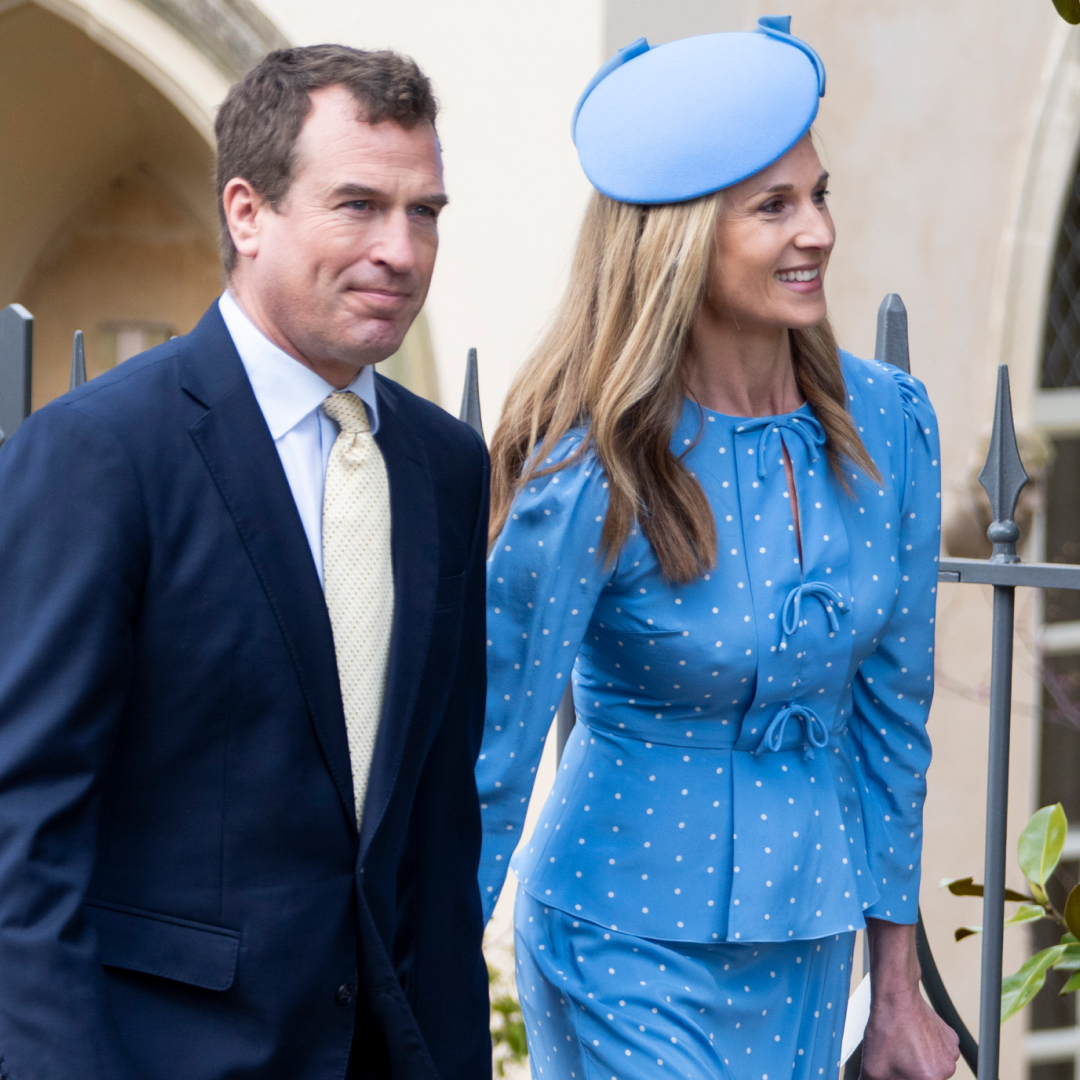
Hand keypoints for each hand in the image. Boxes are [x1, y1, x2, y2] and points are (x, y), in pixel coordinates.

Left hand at [859, 918, 959, 1079]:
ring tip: (903, 1045)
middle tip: (896, 1058)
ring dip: (919, 1062)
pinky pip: (939, 1052)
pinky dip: (928, 1048)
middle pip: (925, 1079)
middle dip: (910, 1073)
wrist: (897, 996)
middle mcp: (946, 1070)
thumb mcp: (872, 1068)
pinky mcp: (952, 1039)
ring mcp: (952, 1054)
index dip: (901, 1077)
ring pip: (933, 1067)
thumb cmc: (887, 1029)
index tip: (895, 1071)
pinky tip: (912, 1037)